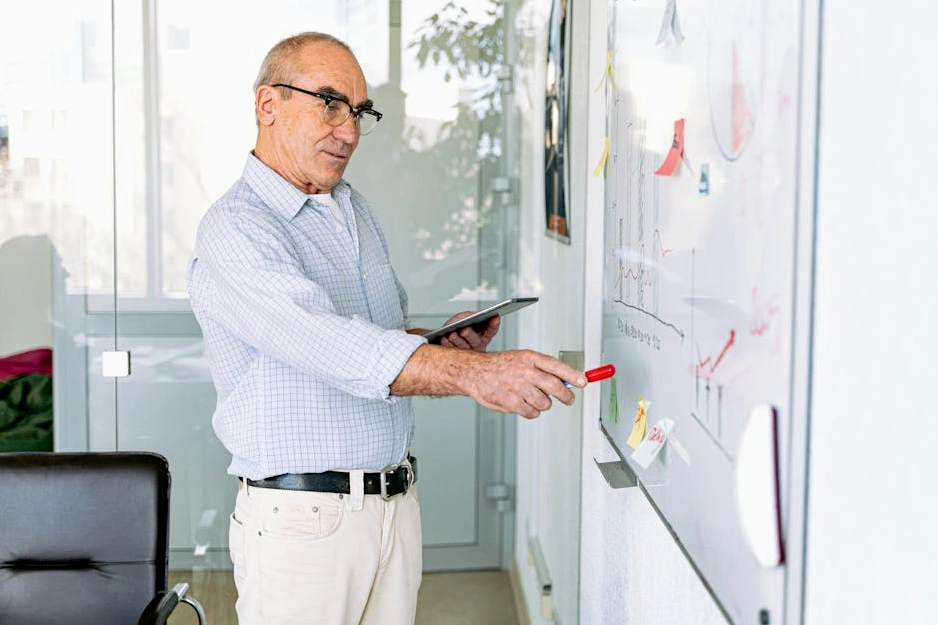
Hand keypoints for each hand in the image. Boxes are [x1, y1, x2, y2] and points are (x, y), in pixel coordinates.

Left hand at [438, 312, 498, 351]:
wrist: (448, 335)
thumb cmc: (461, 325)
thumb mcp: (467, 317)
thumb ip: (469, 316)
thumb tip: (465, 318)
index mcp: (485, 335)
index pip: (492, 329)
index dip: (494, 324)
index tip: (495, 317)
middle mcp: (477, 345)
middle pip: (475, 341)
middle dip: (470, 335)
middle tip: (464, 330)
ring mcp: (467, 352)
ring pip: (463, 347)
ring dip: (457, 340)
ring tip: (451, 334)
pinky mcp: (455, 355)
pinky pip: (451, 351)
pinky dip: (447, 344)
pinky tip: (444, 338)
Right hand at [462, 349, 586, 418]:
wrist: (475, 372)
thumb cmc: (500, 366)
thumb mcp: (522, 359)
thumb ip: (542, 368)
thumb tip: (566, 380)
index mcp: (529, 358)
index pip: (557, 366)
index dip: (572, 375)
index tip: (583, 381)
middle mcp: (525, 371)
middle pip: (555, 387)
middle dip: (566, 396)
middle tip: (569, 399)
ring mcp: (518, 388)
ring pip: (545, 403)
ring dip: (543, 404)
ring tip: (533, 397)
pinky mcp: (511, 402)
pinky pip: (532, 413)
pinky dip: (531, 411)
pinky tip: (523, 404)